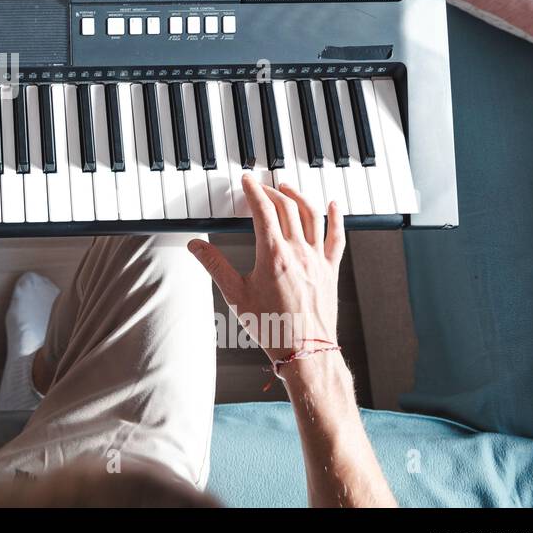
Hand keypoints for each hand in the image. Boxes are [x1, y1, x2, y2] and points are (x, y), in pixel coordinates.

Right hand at [188, 174, 344, 361]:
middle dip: (272, 192)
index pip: (263, 210)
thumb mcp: (235, 295)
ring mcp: (317, 259)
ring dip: (299, 197)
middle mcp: (298, 251)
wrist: (304, 350)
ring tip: (288, 189)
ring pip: (311, 216)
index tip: (247, 182)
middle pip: (286, 207)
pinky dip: (336, 218)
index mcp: (273, 255)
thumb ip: (214, 266)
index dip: (253, 191)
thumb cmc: (271, 326)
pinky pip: (337, 237)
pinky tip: (333, 206)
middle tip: (261, 187)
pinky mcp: (330, 269)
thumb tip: (195, 246)